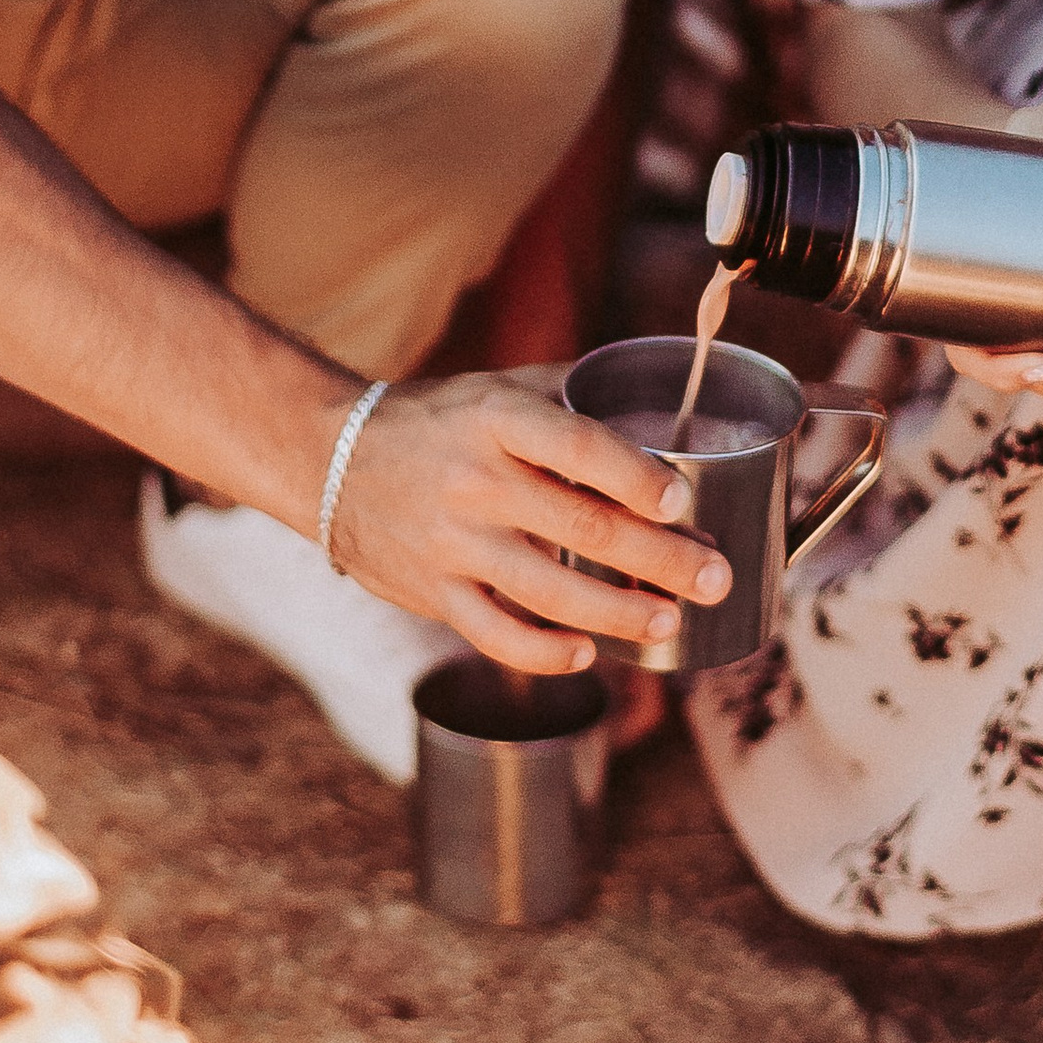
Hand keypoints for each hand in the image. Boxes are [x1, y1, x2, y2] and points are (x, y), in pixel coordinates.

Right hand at [329, 372, 730, 668]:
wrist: (327, 460)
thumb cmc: (433, 423)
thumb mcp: (495, 389)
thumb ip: (570, 396)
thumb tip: (659, 406)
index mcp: (497, 420)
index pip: (579, 447)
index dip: (637, 477)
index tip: (682, 501)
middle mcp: (476, 483)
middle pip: (585, 530)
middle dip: (664, 560)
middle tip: (715, 576)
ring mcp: (452, 545)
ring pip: (550, 595)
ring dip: (621, 614)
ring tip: (670, 621)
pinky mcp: (433, 594)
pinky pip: (498, 637)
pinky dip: (547, 653)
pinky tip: (588, 653)